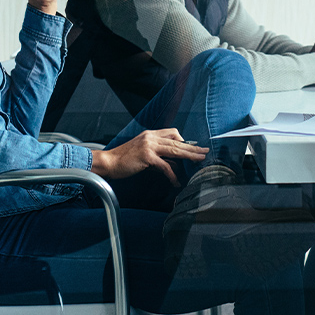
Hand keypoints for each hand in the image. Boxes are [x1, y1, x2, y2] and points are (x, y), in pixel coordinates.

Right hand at [90, 128, 208, 185]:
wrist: (109, 162)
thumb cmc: (125, 160)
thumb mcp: (143, 153)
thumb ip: (158, 155)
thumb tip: (173, 163)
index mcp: (150, 134)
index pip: (173, 132)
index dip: (184, 140)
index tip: (193, 148)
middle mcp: (151, 137)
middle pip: (177, 141)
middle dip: (192, 148)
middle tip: (205, 152)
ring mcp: (149, 146)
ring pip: (175, 150)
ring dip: (189, 156)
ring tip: (199, 161)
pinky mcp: (147, 157)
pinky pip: (165, 166)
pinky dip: (172, 175)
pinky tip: (176, 182)